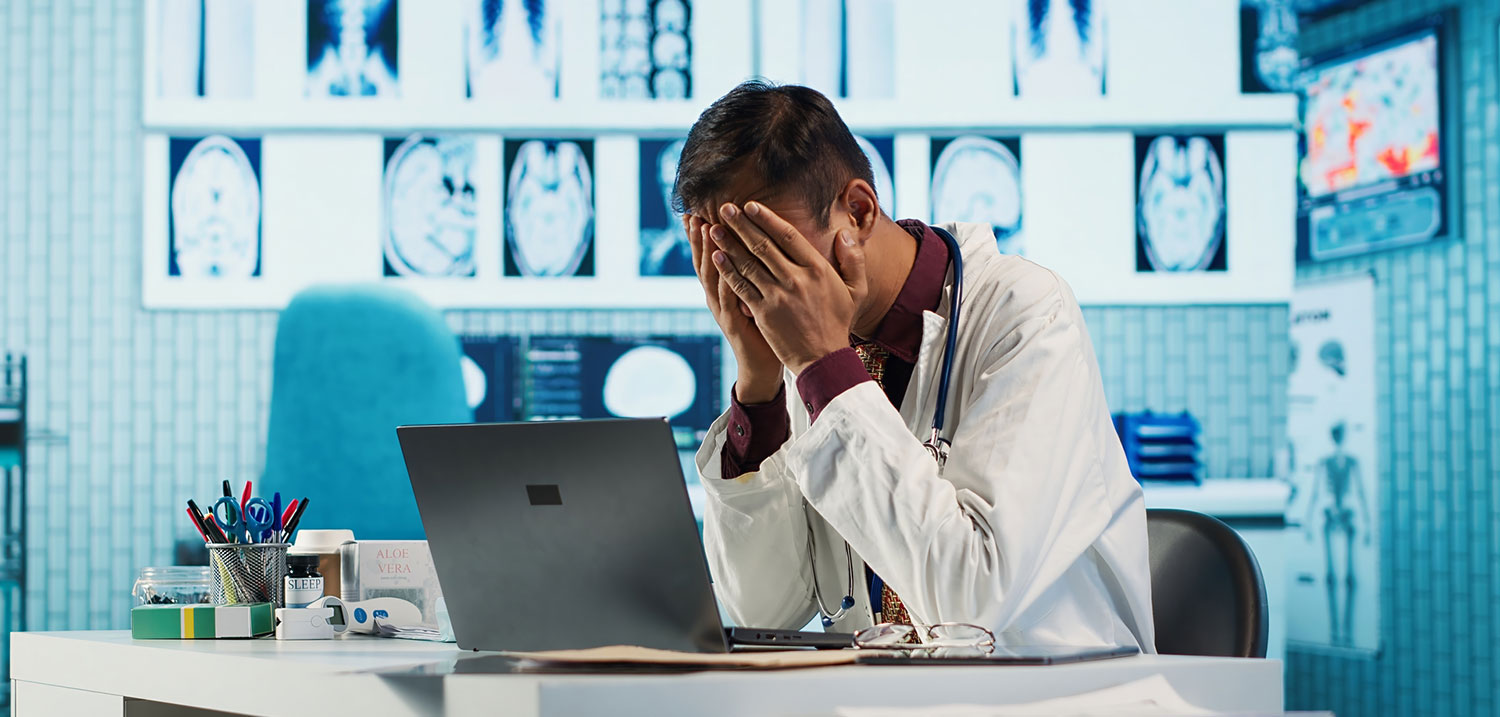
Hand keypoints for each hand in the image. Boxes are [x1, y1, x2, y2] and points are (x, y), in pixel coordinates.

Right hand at [685, 214, 782, 402]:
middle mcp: (718, 297)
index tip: (698, 210)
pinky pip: (727, 294)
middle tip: (693, 212)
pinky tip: (719, 258)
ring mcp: (723, 310)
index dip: (704, 235)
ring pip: (712, 274)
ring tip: (703, 225)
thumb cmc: (767, 329)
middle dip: (698, 236)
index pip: (713, 256)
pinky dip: (723, 275)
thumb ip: (756, 273)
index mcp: (725, 289)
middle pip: (705, 261)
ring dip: (707, 249)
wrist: (763, 367)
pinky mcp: (733, 322)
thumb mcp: (759, 296)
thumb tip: (761, 246)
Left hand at [710, 202, 867, 374]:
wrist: (824, 359)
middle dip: (742, 225)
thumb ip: (853, 259)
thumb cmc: (839, 323)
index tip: (751, 206)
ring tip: (713, 228)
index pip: (788, 236)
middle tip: (725, 208)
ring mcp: (778, 296)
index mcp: (818, 270)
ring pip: (748, 264)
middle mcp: (796, 279)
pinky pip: (741, 287)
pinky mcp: (763, 313)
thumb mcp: (856, 290)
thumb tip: (845, 233)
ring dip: (728, 244)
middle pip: (763, 245)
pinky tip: (716, 257)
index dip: (767, 219)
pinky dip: (728, 271)